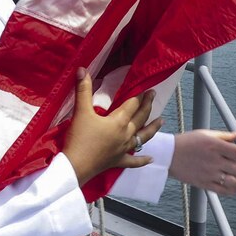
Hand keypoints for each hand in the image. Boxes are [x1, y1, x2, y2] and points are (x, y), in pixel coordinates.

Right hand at [63, 68, 162, 185]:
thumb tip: (82, 69)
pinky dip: (143, 161)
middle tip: (154, 95)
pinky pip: (134, 161)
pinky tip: (151, 159)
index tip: (146, 87)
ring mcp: (123, 149)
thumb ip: (83, 89)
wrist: (74, 166)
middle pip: (140, 118)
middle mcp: (125, 134)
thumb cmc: (79, 138)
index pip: (132, 104)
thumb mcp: (81, 111)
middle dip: (147, 105)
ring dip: (152, 128)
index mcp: (119, 121)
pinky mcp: (118, 161)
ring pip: (142, 137)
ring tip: (161, 121)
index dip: (139, 95)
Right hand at [169, 130, 235, 195]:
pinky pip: (221, 190)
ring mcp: (209, 173)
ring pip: (233, 181)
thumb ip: (223, 136)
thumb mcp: (205, 133)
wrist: (168, 155)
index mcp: (214, 146)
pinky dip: (232, 191)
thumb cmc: (186, 142)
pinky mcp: (203, 183)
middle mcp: (213, 160)